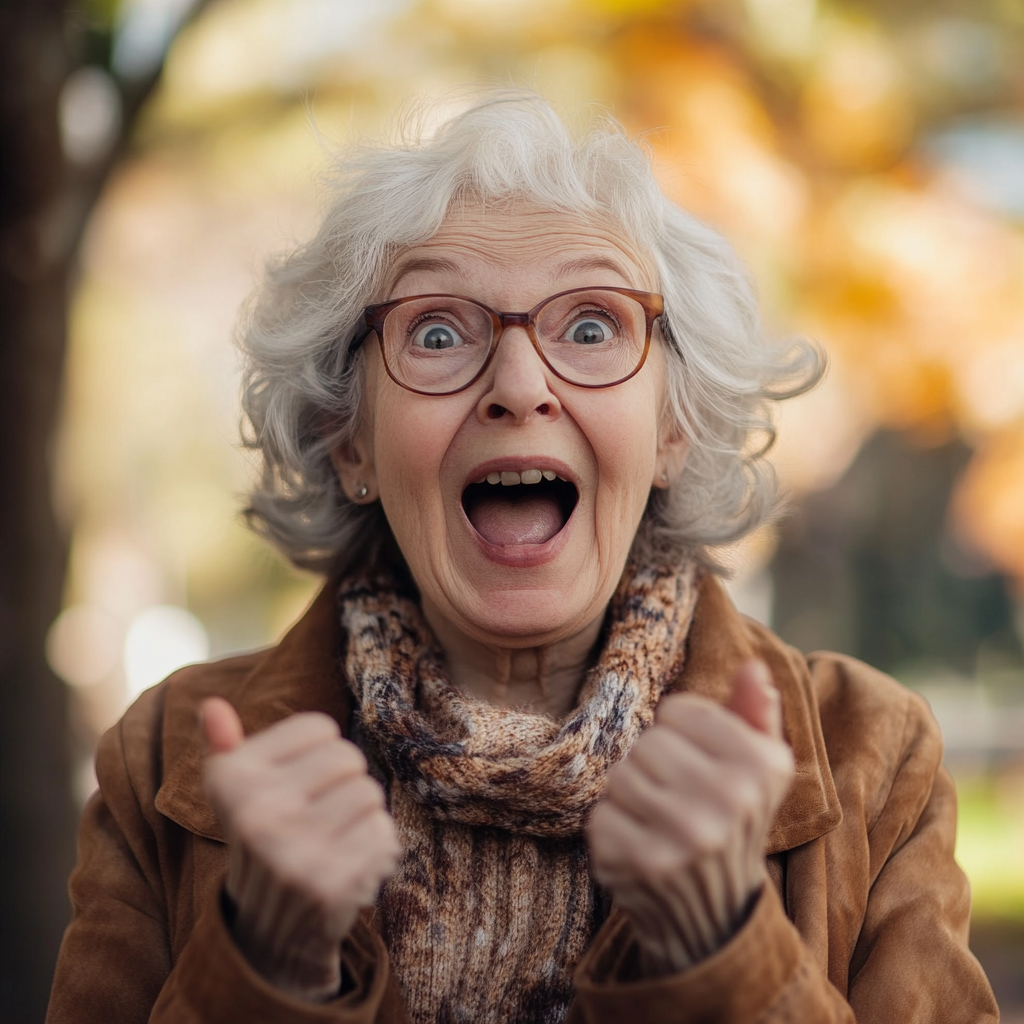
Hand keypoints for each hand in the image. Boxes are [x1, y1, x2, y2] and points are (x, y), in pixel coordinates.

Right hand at [200, 699, 400, 1000]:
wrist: (269, 929)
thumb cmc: (264, 838)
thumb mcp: (235, 794)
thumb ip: (224, 748)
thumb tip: (211, 705)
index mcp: (231, 781)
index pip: (319, 726)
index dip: (319, 751)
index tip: (298, 783)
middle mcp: (255, 815)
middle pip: (348, 756)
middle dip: (345, 781)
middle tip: (321, 813)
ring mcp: (292, 851)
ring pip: (370, 792)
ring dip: (363, 814)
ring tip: (334, 837)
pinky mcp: (329, 883)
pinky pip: (383, 832)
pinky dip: (376, 844)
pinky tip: (349, 862)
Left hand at [587, 660, 793, 974]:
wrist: (714, 911)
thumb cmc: (729, 818)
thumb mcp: (757, 768)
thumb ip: (753, 713)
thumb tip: (753, 668)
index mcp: (763, 765)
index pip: (678, 710)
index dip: (680, 733)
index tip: (697, 764)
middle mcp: (731, 800)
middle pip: (648, 742)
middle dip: (653, 765)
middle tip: (675, 797)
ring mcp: (685, 835)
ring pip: (621, 775)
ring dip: (630, 794)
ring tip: (658, 820)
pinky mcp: (641, 863)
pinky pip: (600, 812)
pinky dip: (612, 826)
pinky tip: (640, 845)